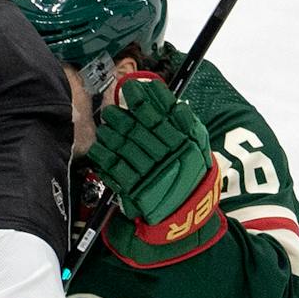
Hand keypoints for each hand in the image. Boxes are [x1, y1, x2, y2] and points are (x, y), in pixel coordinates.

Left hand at [86, 73, 215, 226]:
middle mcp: (168, 155)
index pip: (161, 114)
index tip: (131, 86)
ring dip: (112, 133)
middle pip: (140, 129)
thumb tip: (175, 102)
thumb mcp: (199, 145)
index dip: (144, 98)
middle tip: (111, 109)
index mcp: (185, 142)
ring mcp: (151, 172)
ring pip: (126, 146)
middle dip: (123, 116)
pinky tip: (99, 147)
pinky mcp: (136, 189)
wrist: (187, 210)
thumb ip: (188, 123)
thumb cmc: (192, 173)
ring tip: (105, 125)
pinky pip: (117, 169)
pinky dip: (106, 157)